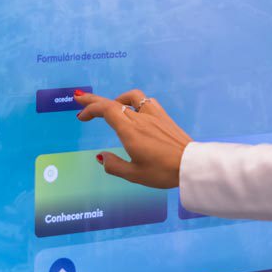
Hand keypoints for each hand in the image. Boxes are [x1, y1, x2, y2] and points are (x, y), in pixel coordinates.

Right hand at [73, 89, 191, 188]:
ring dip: (117, 99)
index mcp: (130, 131)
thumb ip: (114, 166)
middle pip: (113, 102)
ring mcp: (154, 115)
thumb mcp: (134, 175)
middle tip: (80, 98)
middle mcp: (140, 118)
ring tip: (112, 107)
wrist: (191, 165)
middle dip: (94, 100)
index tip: (81, 116)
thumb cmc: (163, 172)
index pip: (106, 110)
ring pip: (131, 97)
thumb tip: (101, 157)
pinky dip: (136, 102)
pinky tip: (136, 111)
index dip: (90, 109)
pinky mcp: (164, 117)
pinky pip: (147, 102)